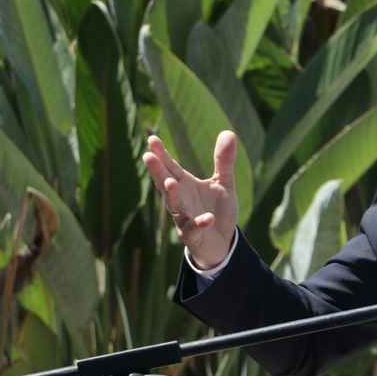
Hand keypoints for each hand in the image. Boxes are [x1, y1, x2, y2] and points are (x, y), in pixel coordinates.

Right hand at [142, 130, 238, 269]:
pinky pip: (194, 229)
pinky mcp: (193, 236)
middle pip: (166, 183)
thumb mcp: (223, 183)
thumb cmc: (217, 211)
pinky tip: (208, 217)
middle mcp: (181, 200)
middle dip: (158, 171)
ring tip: (170, 183)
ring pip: (174, 207)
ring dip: (171, 196)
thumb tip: (228, 132)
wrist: (223, 243)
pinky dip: (200, 223)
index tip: (152, 140)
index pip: (171, 167)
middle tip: (147, 156)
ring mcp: (184, 219)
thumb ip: (224, 161)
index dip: (162, 155)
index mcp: (185, 185)